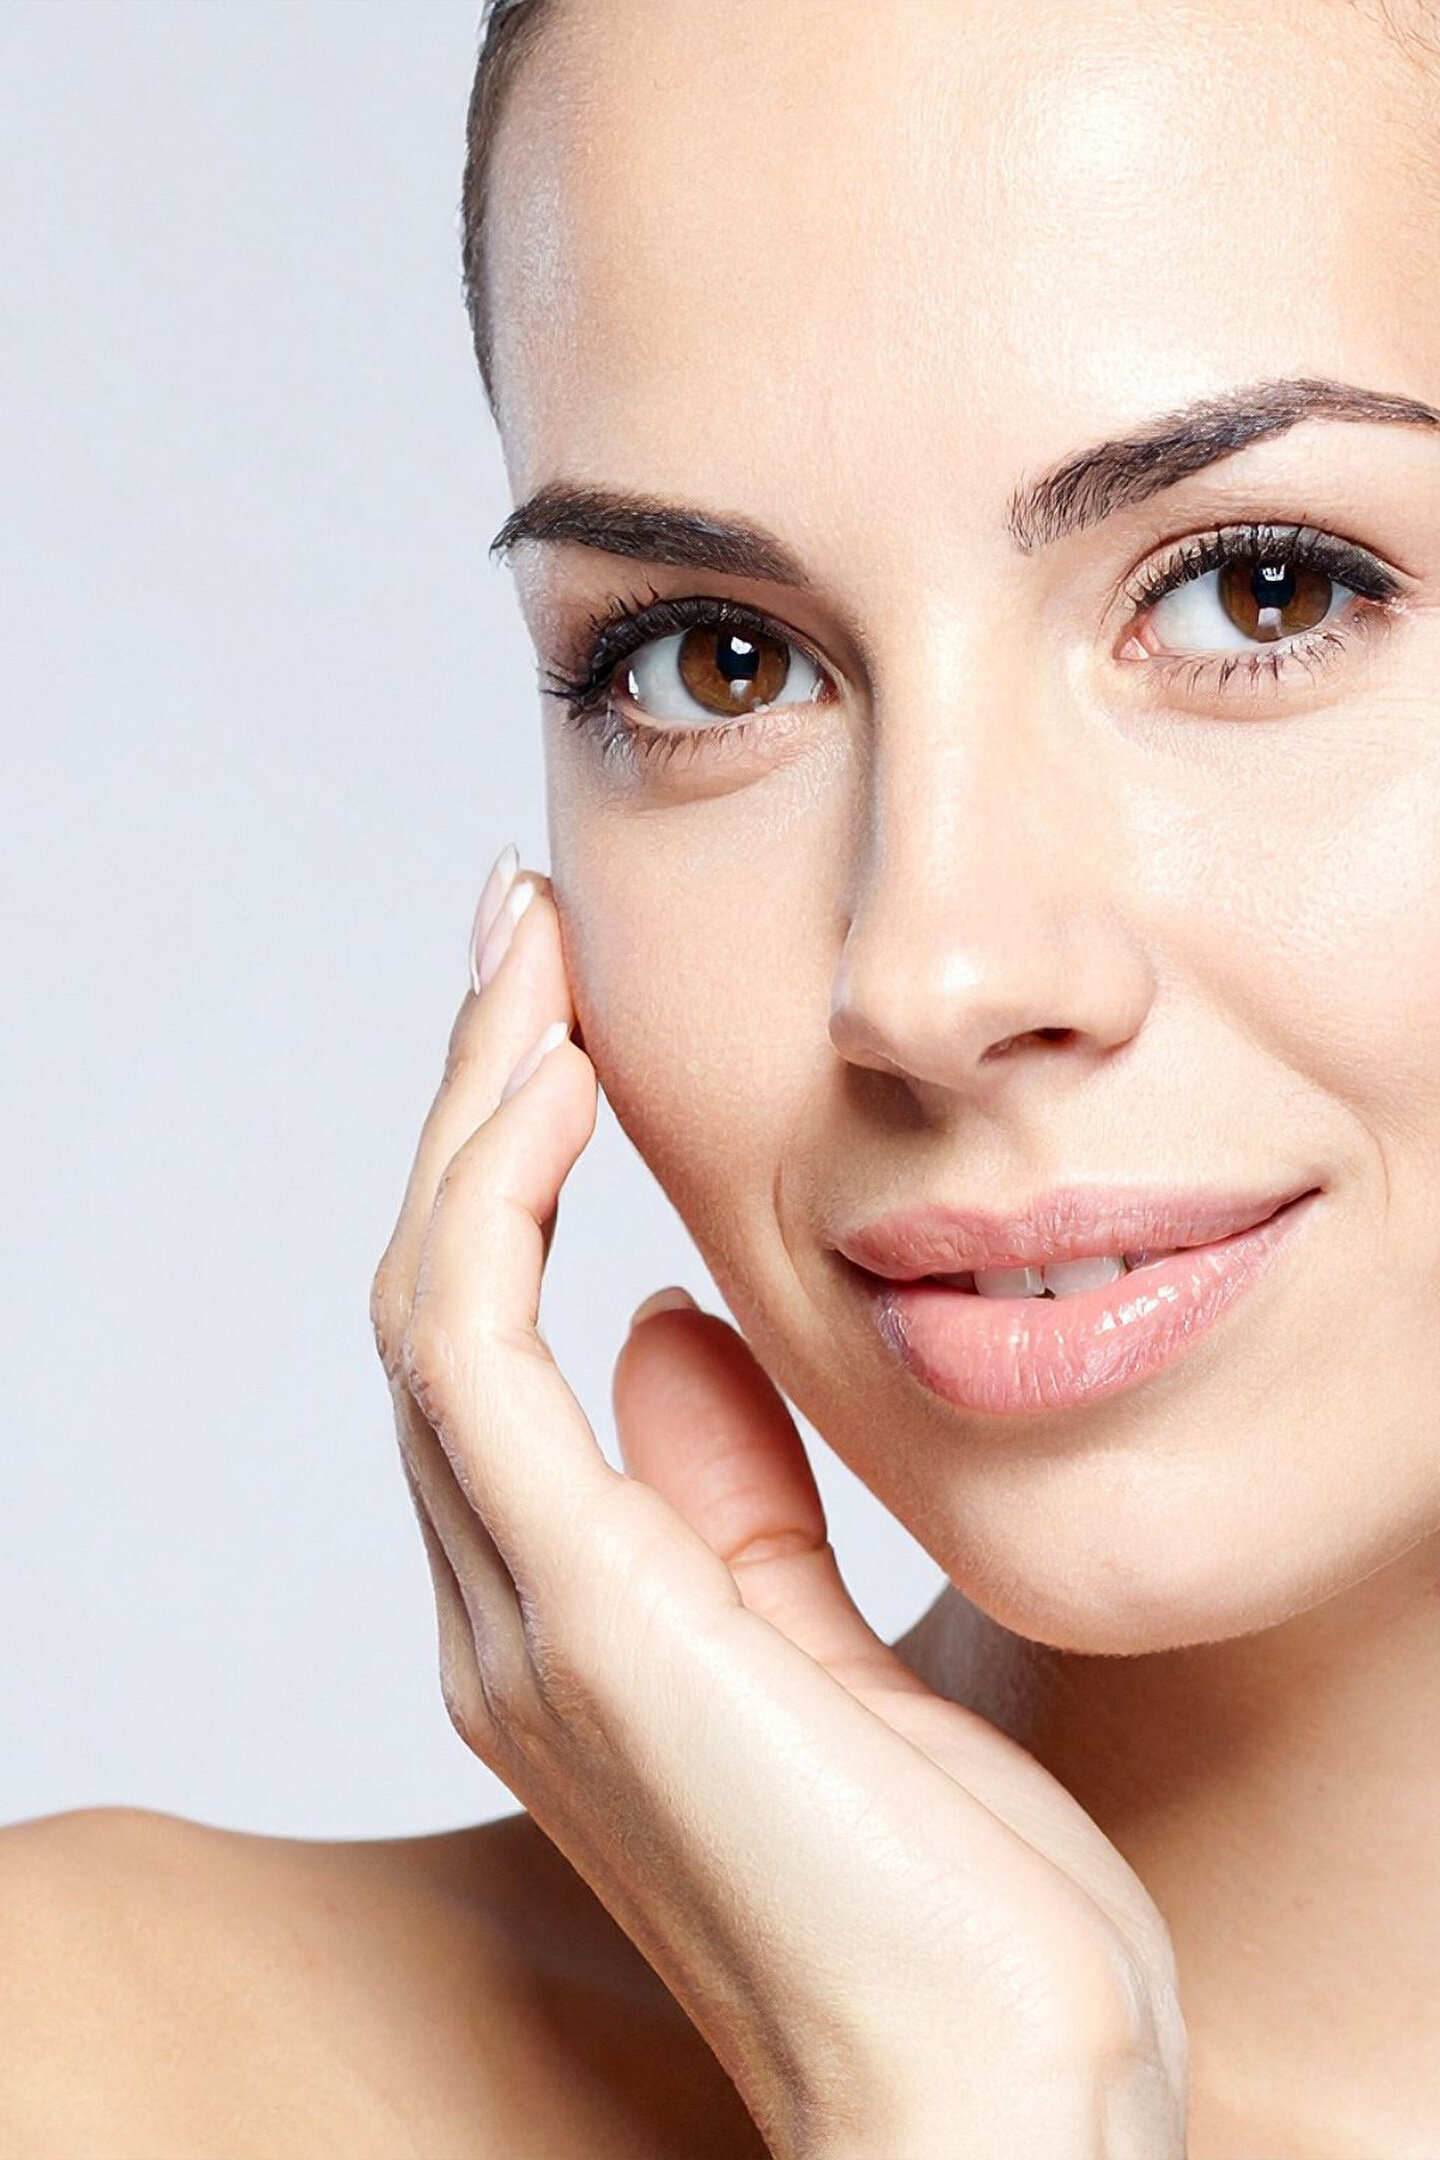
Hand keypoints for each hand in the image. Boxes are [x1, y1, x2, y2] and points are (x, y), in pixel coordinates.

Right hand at [369, 861, 1188, 2159]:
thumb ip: (726, 1496)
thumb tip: (661, 1331)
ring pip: (430, 1311)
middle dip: (469, 1108)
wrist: (996, 2096)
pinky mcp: (585, 1621)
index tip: (555, 1029)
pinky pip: (475, 1364)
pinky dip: (487, 1212)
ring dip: (468, 1121)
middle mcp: (506, 1618)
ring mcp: (525, 1626)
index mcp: (567, 1623)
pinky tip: (549, 1091)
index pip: (488, 1354)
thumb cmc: (946, 1897)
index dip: (502, 1179)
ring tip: (525, 969)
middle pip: (435, 1304)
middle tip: (516, 941)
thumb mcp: (831, 1648)